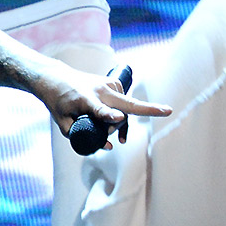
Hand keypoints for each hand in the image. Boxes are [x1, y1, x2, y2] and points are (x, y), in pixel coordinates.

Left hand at [35, 61, 170, 150]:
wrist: (57, 78)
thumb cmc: (59, 103)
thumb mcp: (63, 124)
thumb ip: (81, 136)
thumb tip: (107, 146)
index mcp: (84, 100)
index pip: (99, 109)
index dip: (108, 115)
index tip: (117, 117)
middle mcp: (99, 90)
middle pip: (126, 104)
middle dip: (147, 109)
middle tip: (168, 111)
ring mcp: (109, 85)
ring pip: (125, 109)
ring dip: (119, 123)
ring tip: (107, 131)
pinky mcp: (115, 82)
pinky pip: (124, 104)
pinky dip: (121, 115)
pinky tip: (117, 128)